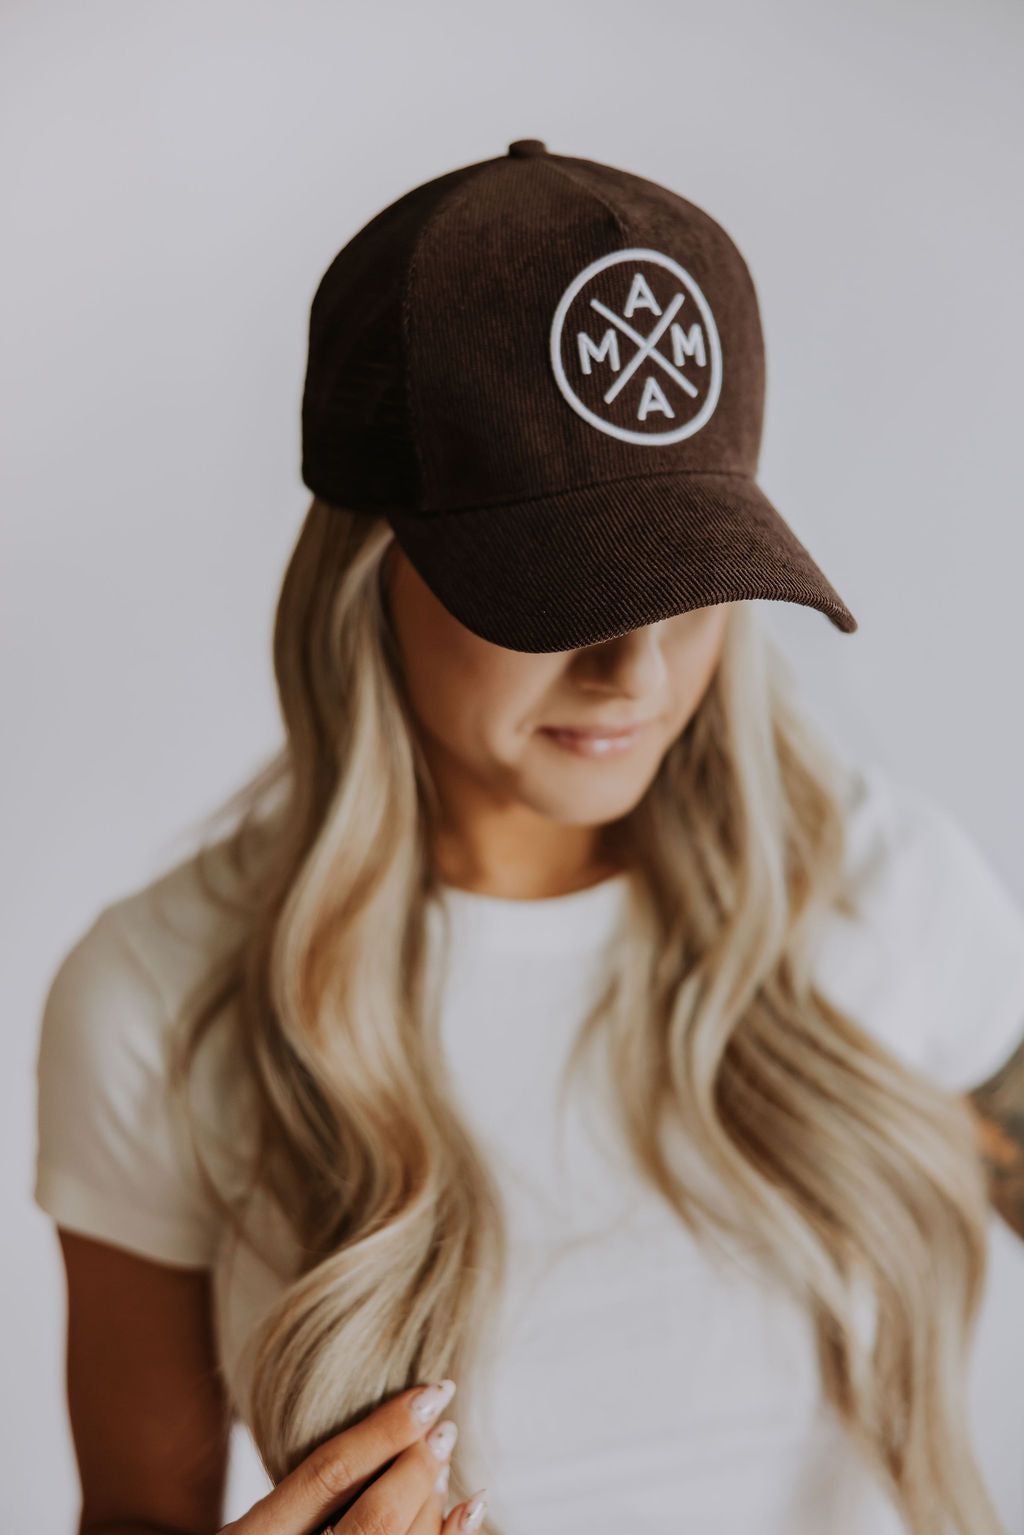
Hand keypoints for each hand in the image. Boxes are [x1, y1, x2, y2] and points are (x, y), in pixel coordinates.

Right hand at [220, 1378, 487, 1534]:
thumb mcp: (257, 1526)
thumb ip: (303, 1491)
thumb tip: (383, 1433)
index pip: (329, 1473)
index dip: (384, 1429)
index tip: (428, 1392)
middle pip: (377, 1516)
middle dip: (418, 1466)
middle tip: (444, 1427)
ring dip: (434, 1502)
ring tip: (442, 1462)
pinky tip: (469, 1509)